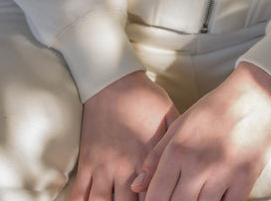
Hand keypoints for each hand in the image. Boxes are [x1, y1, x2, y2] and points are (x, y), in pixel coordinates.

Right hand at [70, 70, 179, 200]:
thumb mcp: (170, 116)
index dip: (159, 199)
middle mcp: (124, 166)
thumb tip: (191, 163)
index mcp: (147, 157)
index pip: (154, 195)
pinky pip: (80, 195)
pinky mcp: (87, 163)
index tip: (164, 200)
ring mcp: (103, 166)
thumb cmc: (145, 98)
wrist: (113, 81)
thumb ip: (177, 144)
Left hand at [135, 62, 270, 200]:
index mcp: (178, 150)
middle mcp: (197, 164)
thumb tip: (136, 184)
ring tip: (194, 198)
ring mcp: (222, 174)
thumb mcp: (181, 125)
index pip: (156, 197)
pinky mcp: (245, 180)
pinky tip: (214, 198)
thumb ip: (156, 156)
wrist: (257, 94)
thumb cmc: (216, 108)